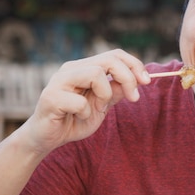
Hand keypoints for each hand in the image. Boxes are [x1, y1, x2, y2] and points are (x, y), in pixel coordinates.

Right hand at [23, 49, 150, 154]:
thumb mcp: (101, 106)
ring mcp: (60, 81)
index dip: (134, 65)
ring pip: (96, 74)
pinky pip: (81, 102)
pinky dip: (85, 113)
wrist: (47, 139)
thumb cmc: (74, 121)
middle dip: (128, 77)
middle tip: (134, 97)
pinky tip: (77, 118)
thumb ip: (116, 92)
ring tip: (97, 108)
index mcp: (84, 68)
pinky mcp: (51, 97)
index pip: (114, 55)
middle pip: (109, 59)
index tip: (147, 82)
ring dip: (105, 94)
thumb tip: (137, 80)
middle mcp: (71, 69)